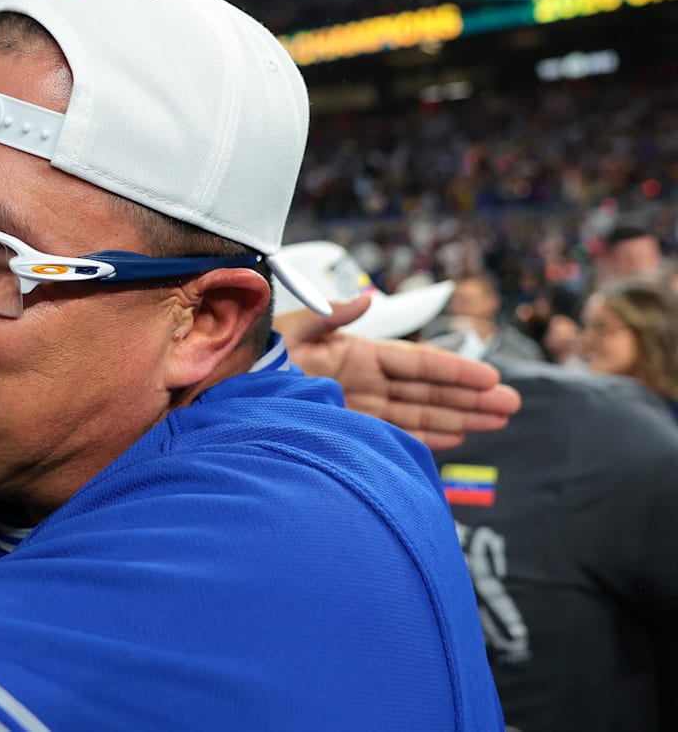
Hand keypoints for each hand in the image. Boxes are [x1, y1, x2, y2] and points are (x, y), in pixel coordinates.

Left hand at [276, 298, 521, 449]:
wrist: (227, 395)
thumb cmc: (255, 359)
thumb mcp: (291, 331)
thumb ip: (328, 316)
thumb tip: (365, 299)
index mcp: (354, 353)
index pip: (415, 363)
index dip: (452, 369)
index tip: (489, 376)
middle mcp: (362, 381)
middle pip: (427, 390)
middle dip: (469, 397)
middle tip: (511, 405)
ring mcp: (358, 407)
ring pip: (419, 414)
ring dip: (458, 418)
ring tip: (496, 422)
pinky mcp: (348, 431)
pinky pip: (394, 435)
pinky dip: (424, 437)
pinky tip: (455, 439)